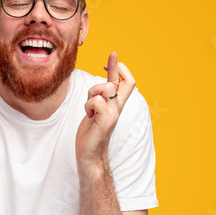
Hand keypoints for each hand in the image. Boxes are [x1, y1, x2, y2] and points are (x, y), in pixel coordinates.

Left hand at [76, 52, 134, 168]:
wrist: (89, 154)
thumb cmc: (91, 132)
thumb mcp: (95, 108)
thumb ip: (99, 96)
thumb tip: (100, 82)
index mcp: (116, 104)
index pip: (126, 81)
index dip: (120, 68)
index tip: (109, 61)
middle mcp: (117, 107)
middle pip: (127, 81)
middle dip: (116, 66)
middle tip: (107, 60)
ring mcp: (113, 114)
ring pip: (106, 88)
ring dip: (92, 92)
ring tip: (89, 107)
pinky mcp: (105, 121)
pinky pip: (97, 101)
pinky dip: (88, 104)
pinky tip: (88, 115)